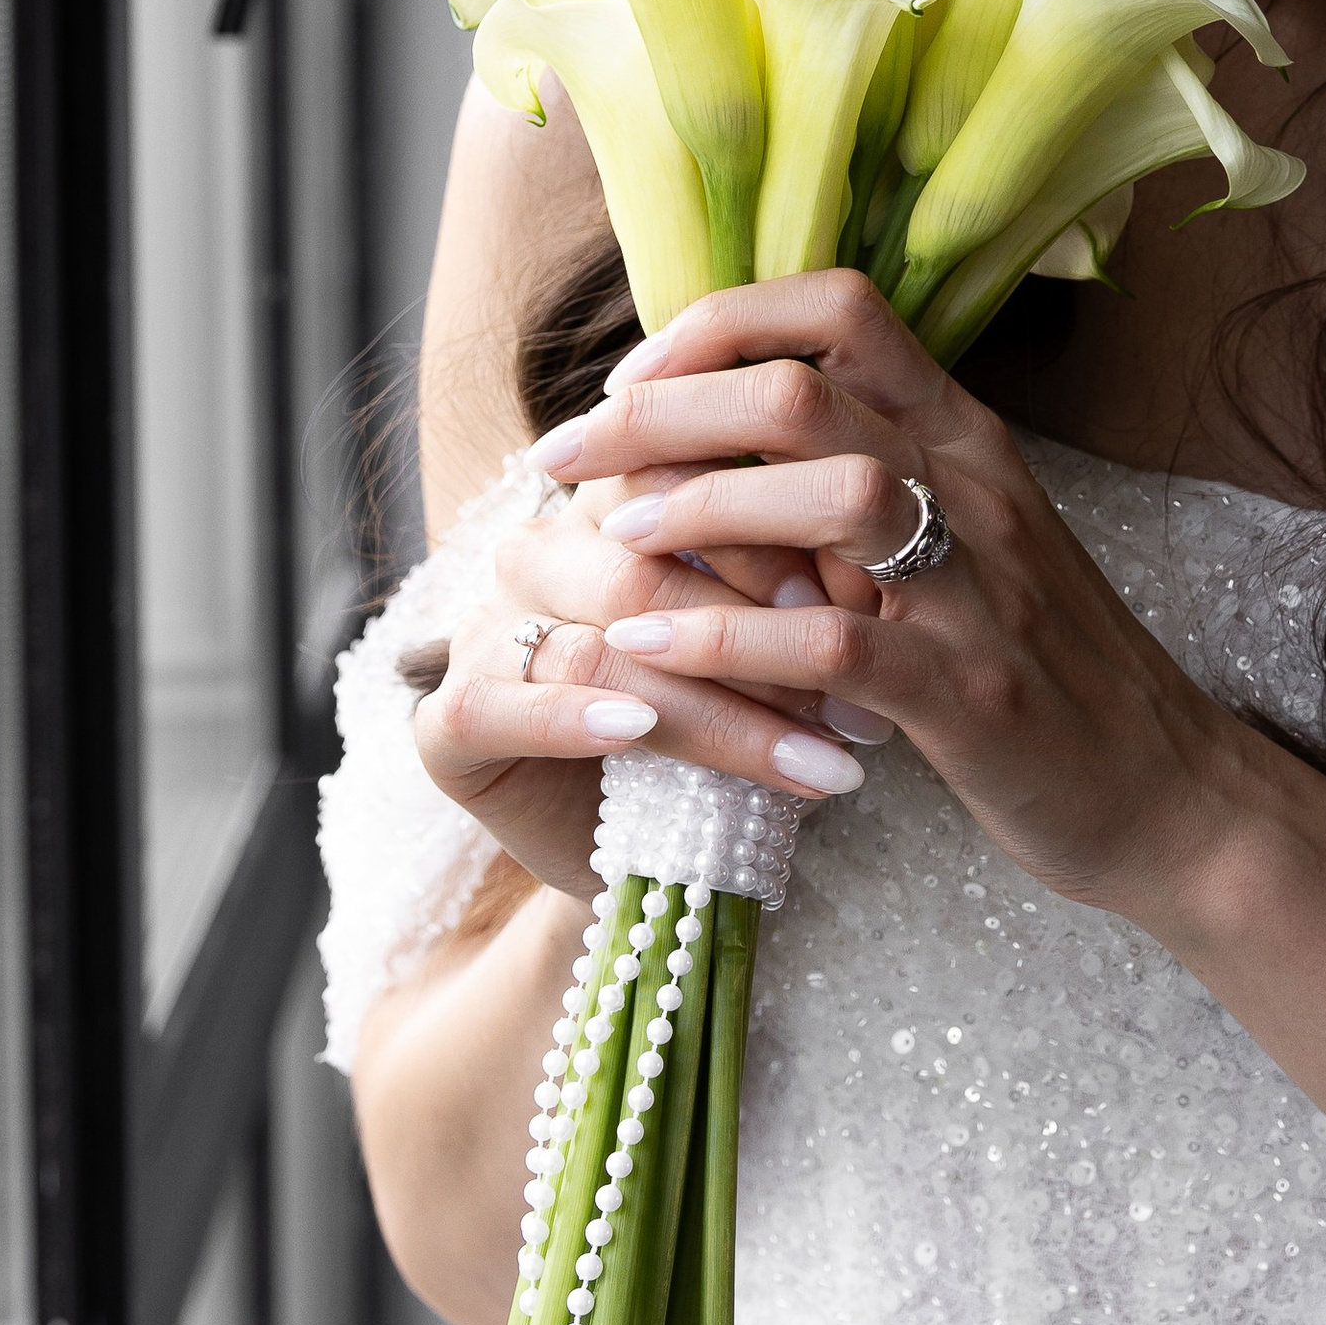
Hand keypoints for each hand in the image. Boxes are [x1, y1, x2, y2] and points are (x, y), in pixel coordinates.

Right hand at [414, 486, 871, 899]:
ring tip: (809, 756)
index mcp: (613, 504)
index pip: (684, 478)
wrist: (641, 846)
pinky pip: (500, 706)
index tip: (865, 590)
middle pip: (644, 567)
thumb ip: (796, 597)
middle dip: (758, 635)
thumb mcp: (769, 649)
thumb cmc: (719, 724)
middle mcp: (540, 550)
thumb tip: (876, 580)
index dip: (775, 531)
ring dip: (711, 707)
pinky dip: (573, 720)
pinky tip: (638, 734)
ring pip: (596, 647)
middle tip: (852, 691)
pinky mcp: (449, 718)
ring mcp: (486, 630)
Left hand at [529, 274, 1269, 915]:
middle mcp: (974, 488)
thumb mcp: (964, 541)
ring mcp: (978, 589)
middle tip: (571, 458)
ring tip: (618, 540)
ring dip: (699, 510)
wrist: (1166, 791)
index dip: (720, 322)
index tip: (634, 378)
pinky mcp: (970, 694)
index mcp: (965, 437)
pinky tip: (652, 649)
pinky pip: (833, 644)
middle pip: (800, 388)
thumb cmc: (1041, 664)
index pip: (840, 308)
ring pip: (828, 493)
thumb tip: (724, 442)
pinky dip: (727, 640)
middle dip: (661, 412)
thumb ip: (868, 480)